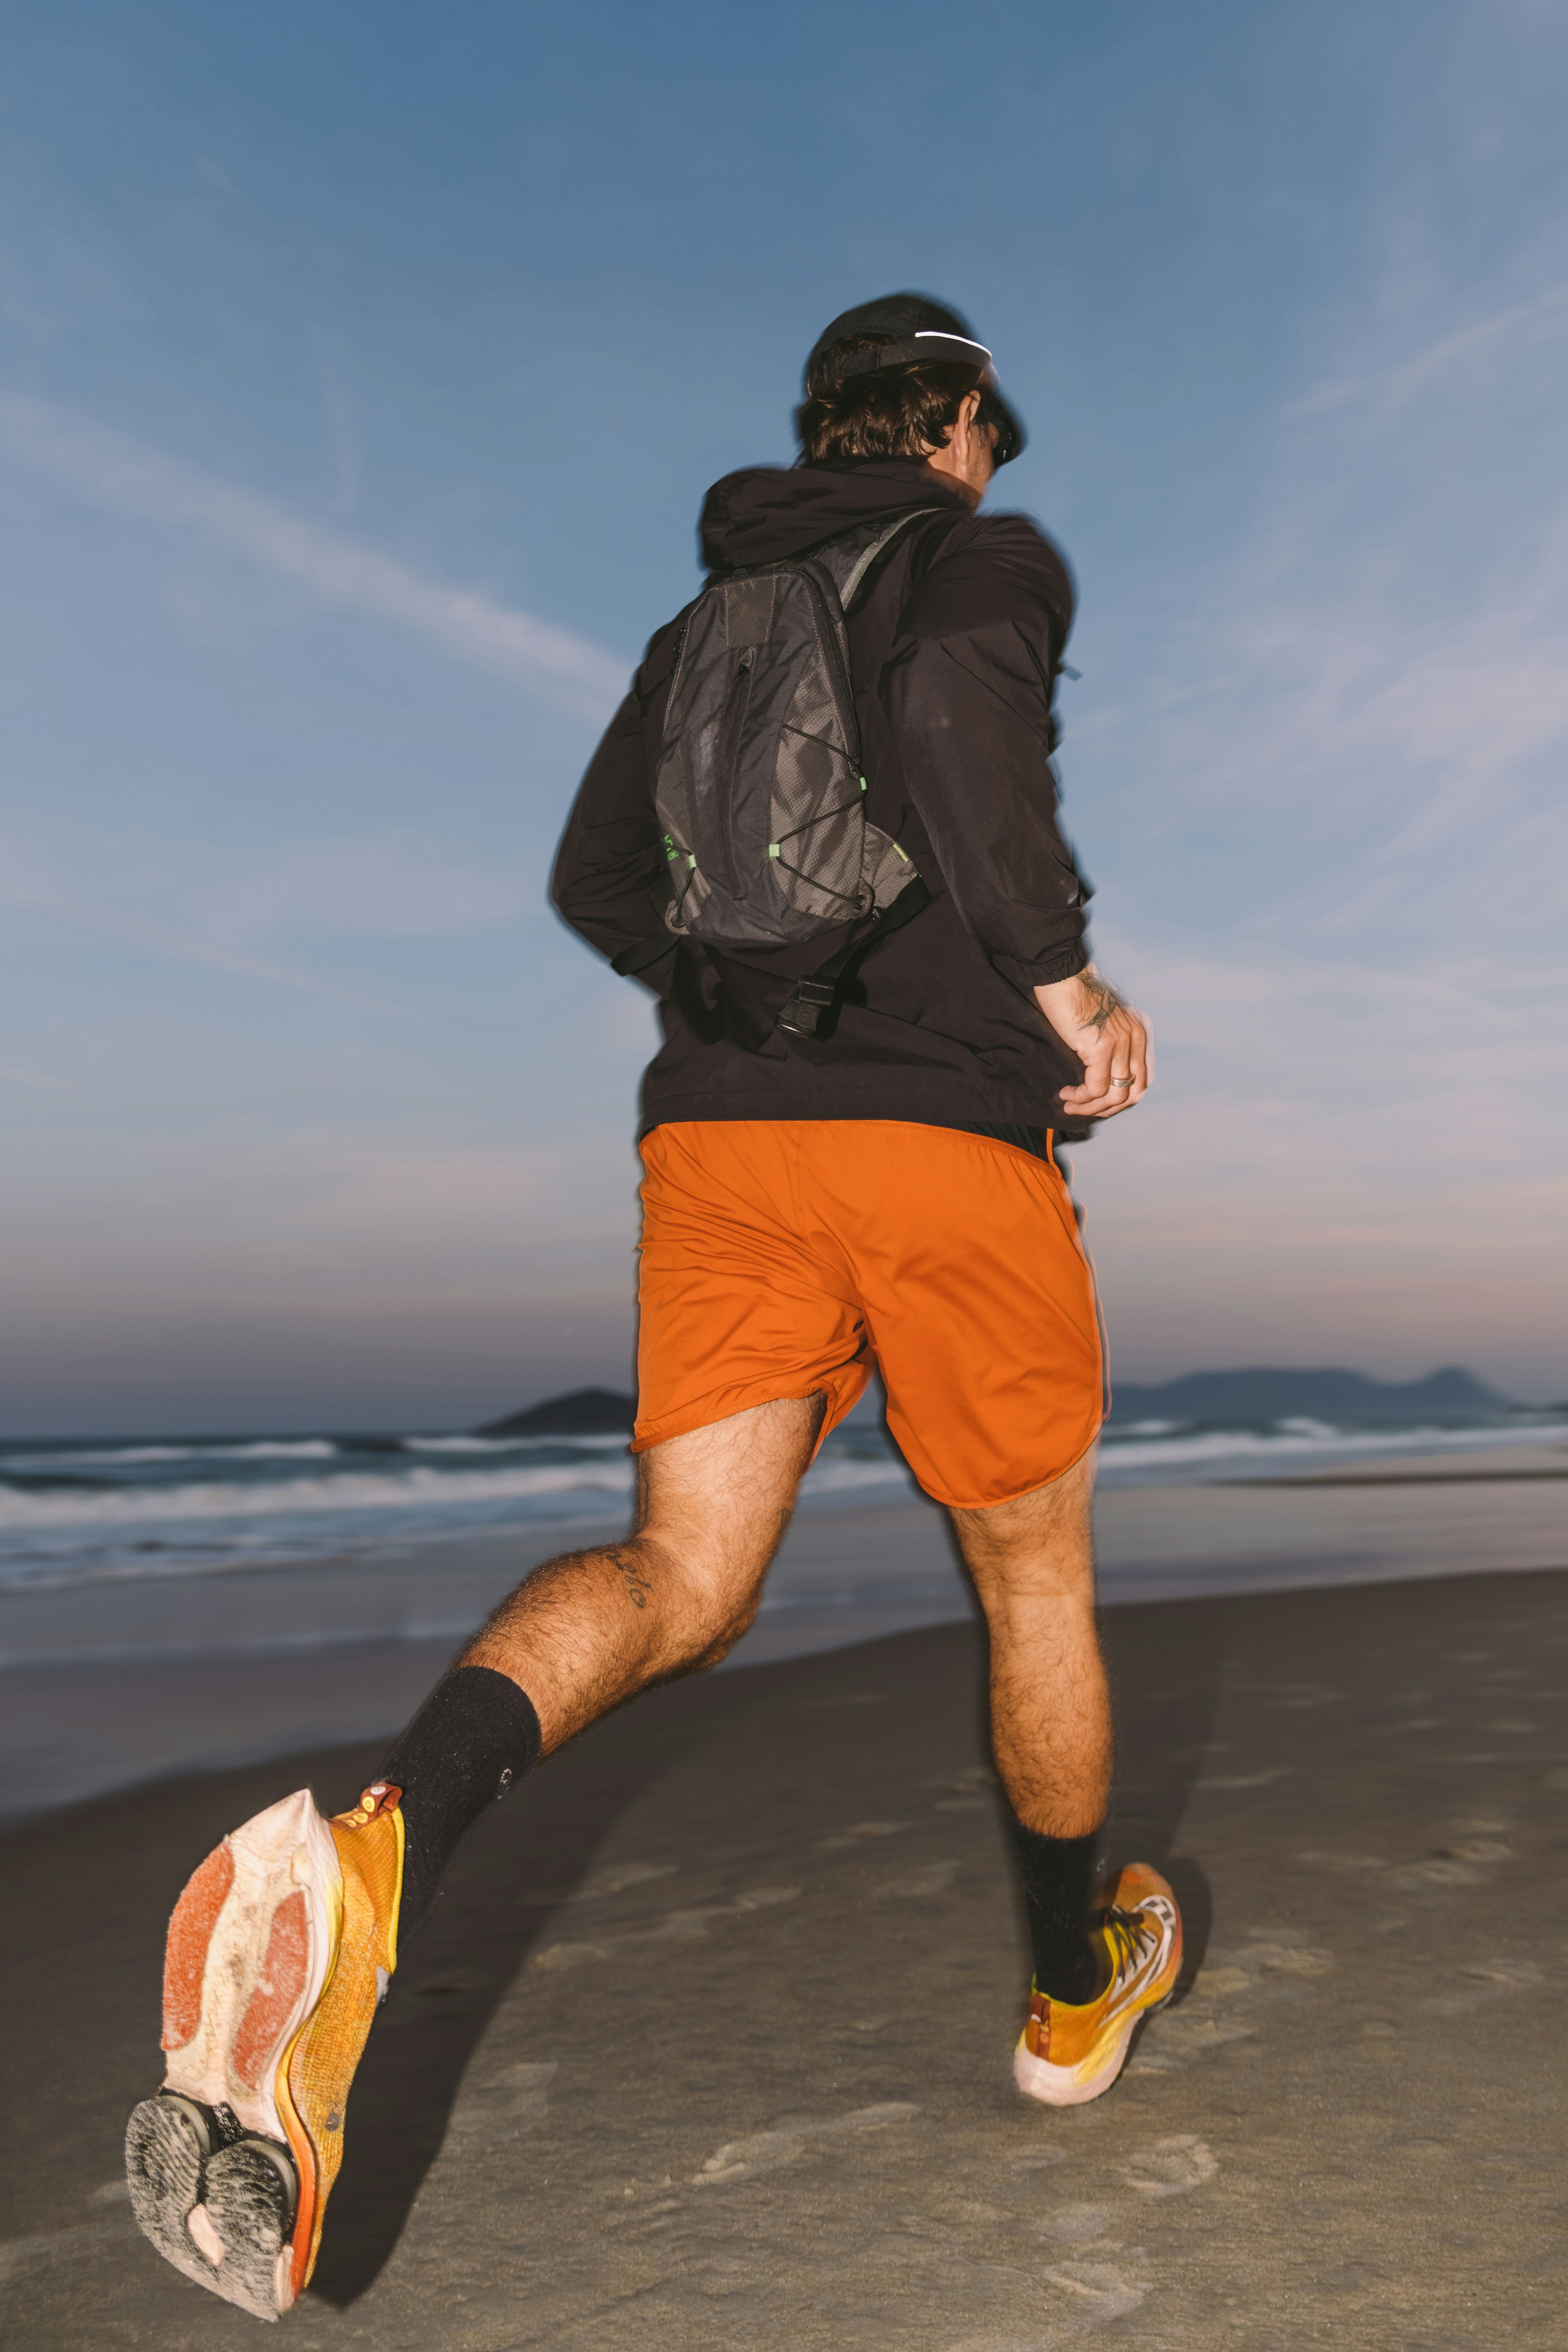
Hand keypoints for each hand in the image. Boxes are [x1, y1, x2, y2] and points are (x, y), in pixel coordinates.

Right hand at [1033, 966, 1150, 1118]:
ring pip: (1114, 1096)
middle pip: (1133, 1093)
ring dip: (1091, 1107)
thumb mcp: (1104, 1020)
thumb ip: (1111, 1042)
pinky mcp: (1102, 1048)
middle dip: (1108, 1109)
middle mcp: (1136, 1039)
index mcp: (1139, 1033)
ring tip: (1070, 1105)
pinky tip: (1066, 1094)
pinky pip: (1094, 1088)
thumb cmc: (1075, 993)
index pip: (1142, 1079)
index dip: (1120, 1098)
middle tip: (1085, 1110)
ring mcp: (1122, 1044)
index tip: (1098, 1102)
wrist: (1062, 974)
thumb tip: (1099, 1073)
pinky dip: (1080, 1098)